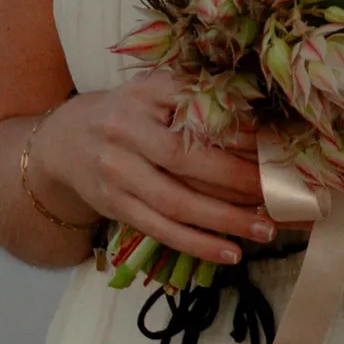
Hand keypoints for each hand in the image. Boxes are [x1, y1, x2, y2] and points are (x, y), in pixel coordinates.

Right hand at [34, 73, 274, 263]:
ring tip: (265, 230)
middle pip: (186, 160)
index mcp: (143, 94)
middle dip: (237, 179)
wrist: (65, 140)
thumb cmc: (128, 112)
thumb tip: (256, 122)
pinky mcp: (116, 207)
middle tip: (277, 192)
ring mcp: (117, 173)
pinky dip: (198, 244)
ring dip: (225, 220)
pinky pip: (162, 230)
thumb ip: (195, 98)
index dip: (233, 131)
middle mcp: (125, 132)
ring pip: (176, 203)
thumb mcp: (155, 91)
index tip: (270, 146)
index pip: (193, 112)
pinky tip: (230, 253)